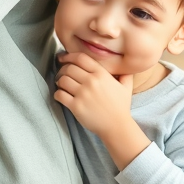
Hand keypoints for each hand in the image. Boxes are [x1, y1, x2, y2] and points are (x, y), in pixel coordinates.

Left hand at [54, 52, 149, 169]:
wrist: (117, 127)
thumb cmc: (121, 107)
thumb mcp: (126, 88)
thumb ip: (124, 74)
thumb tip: (125, 65)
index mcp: (101, 74)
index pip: (80, 58)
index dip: (69, 56)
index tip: (63, 58)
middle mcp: (91, 82)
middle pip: (69, 68)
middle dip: (62, 70)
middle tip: (62, 75)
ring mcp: (83, 94)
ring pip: (62, 80)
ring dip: (59, 81)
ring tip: (61, 85)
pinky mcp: (76, 106)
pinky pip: (60, 94)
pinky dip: (57, 94)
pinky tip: (61, 96)